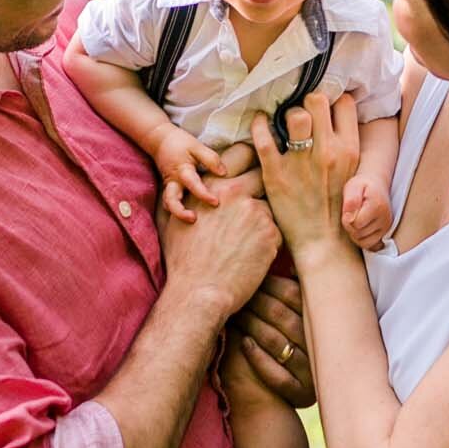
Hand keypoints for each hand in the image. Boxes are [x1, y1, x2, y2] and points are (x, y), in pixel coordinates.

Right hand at [152, 126, 227, 222]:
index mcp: (182, 171)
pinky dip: (177, 212)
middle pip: (171, 202)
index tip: (215, 202)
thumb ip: (211, 159)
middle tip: (193, 219)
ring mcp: (169, 188)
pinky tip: (189, 218)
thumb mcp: (197, 146)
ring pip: (168, 205)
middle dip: (180, 212)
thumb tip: (224, 173)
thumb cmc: (181, 143)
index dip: (204, 195)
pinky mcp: (169, 191)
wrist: (160, 140)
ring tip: (191, 221)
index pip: (193, 185)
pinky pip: (170, 204)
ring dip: (177, 215)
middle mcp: (173, 183)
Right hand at [160, 173, 278, 321]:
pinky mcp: (272, 235)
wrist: (198, 293)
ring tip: (250, 240)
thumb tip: (181, 184)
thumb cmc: (181, 260)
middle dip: (265, 185)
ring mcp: (257, 213)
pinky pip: (278, 231)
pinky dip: (270, 241)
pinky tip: (254, 255)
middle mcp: (238, 193)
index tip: (252, 169)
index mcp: (215, 185)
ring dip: (265, 219)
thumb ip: (182, 195)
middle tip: (259, 203)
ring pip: (271, 207)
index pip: (243, 154)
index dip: (251, 160)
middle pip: (265, 175)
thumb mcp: (170, 218)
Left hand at [237, 273, 314, 405]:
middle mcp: (322, 349)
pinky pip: (280, 378)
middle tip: (235, 295)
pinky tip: (245, 344)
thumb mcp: (299, 318)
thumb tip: (290, 266)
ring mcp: (313, 374)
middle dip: (257, 304)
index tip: (249, 278)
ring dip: (253, 327)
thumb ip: (297, 293)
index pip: (295, 296)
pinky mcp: (303, 396)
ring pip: (279, 345)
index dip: (269, 286)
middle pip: (284, 318)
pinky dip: (259, 359)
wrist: (284, 398)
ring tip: (235, 315)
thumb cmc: (287, 345)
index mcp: (324, 323)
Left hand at [252, 93, 359, 263]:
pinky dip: (258, 125)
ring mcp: (301, 163)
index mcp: (350, 150)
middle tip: (302, 112)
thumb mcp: (353, 174)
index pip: (344, 104)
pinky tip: (259, 124)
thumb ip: (344, 146)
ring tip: (283, 122)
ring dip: (287, 113)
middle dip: (308, 102)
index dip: (333, 100)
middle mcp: (328, 152)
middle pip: (318, 100)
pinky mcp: (276, 174)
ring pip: (294, 114)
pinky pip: (263, 137)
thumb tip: (333, 119)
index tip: (323, 107)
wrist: (324, 244)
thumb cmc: (337, 209)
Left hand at [342, 175, 392, 250]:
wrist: (377, 184)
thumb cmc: (362, 185)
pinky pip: (371, 245)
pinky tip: (361, 229)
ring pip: (364, 242)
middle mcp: (385, 219)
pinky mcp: (385, 232)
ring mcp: (386, 227)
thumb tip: (349, 219)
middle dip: (350, 226)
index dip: (347, 219)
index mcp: (377, 207)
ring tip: (356, 220)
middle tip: (352, 213)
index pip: (356, 224)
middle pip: (359, 234)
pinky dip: (363, 240)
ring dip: (356, 234)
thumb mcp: (353, 187)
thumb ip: (350, 201)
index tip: (348, 209)